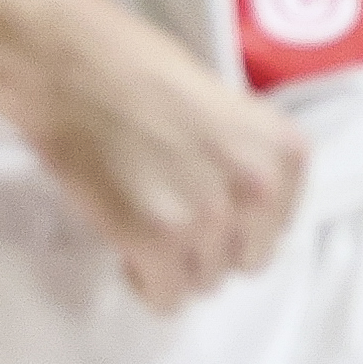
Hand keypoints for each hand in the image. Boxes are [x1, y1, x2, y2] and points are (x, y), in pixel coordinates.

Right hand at [16, 13, 308, 313]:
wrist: (78, 67)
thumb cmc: (144, 76)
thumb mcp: (230, 113)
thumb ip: (247, 166)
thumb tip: (244, 221)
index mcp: (285, 154)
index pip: (275, 228)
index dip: (235, 224)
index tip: (204, 208)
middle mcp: (258, 188)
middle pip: (243, 260)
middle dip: (208, 247)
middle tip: (170, 218)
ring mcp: (209, 216)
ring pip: (204, 283)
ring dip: (175, 265)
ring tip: (144, 224)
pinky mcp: (157, 239)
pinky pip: (167, 297)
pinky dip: (146, 282)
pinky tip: (128, 246)